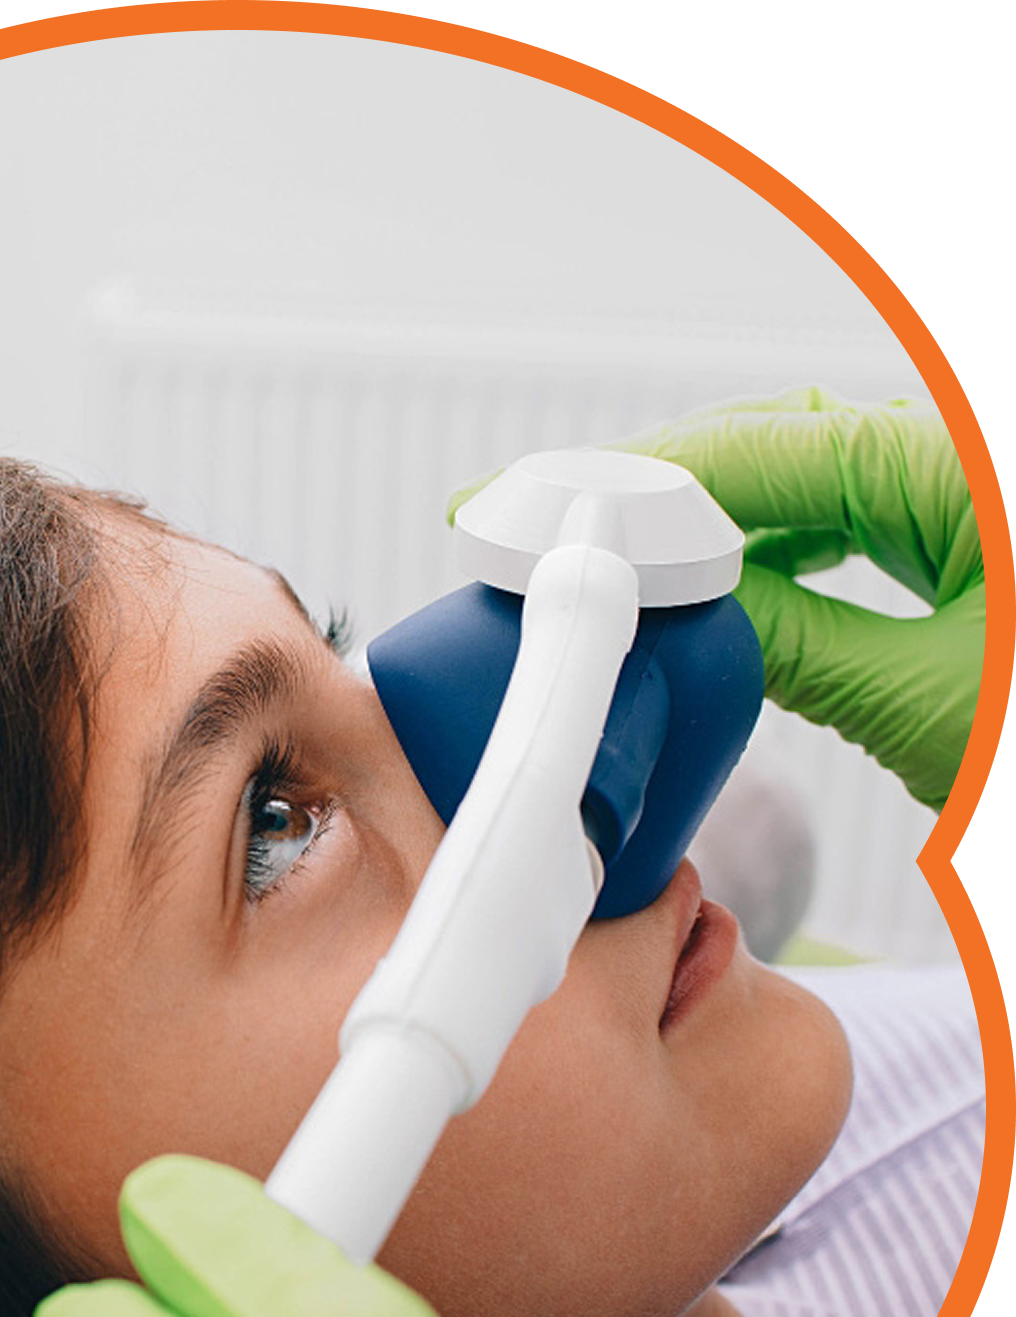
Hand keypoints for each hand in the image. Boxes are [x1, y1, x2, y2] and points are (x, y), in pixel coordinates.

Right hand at [450, 388, 984, 811]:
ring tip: (606, 564)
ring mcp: (958, 489)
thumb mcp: (927, 705)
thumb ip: (789, 644)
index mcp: (954, 467)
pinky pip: (839, 515)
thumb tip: (674, 616)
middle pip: (765, 443)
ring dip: (697, 518)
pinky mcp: (962, 530)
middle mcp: (953, 458)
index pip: (751, 452)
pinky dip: (762, 546)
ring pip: (796, 474)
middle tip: (537, 528)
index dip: (622, 485)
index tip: (521, 508)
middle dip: (645, 490)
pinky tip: (707, 581)